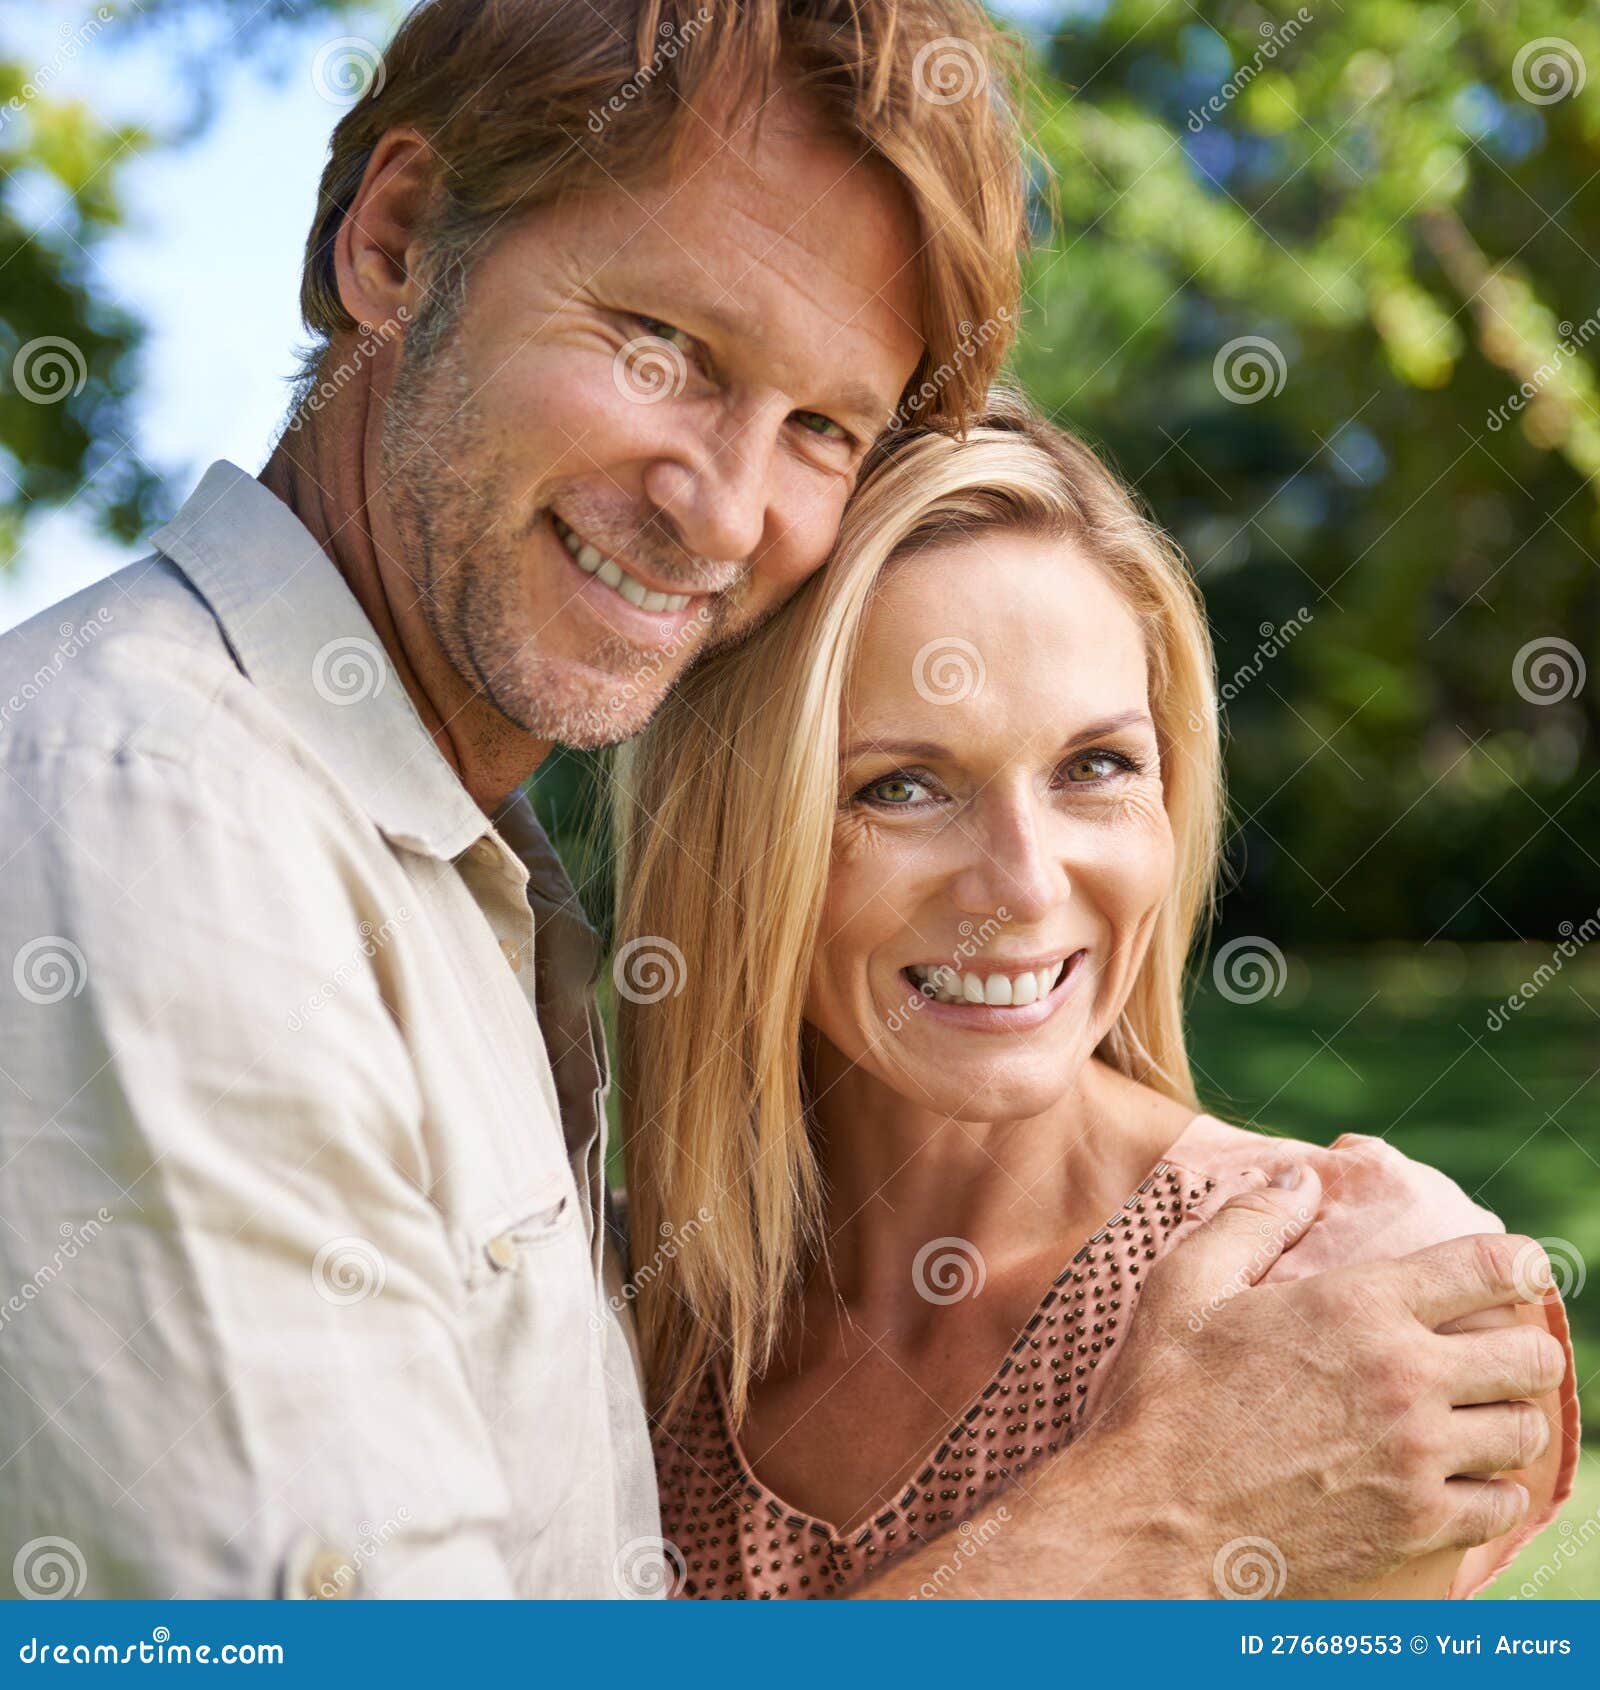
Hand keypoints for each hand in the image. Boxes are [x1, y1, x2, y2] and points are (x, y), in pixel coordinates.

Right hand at [1090, 1165, 1565, 1596]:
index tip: (1520, 1269)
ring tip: (1473, 1414)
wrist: (1149, 1522)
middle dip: (1520, 1345)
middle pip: (1530, 1355)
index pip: (1490, 1267)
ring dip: (1505, 1417)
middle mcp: (1403, 1378)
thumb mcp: (1185, 1286)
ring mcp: (1416, 1459)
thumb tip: (1301, 1177)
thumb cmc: (1161, 1397)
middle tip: (1489, 1349)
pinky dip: (1490, 1489)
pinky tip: (1455, 1477)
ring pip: (1524, 1432)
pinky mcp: (1416, 1527)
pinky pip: (1502, 1505)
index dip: (1521, 1262)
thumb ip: (1250, 1220)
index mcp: (1355, 1306)